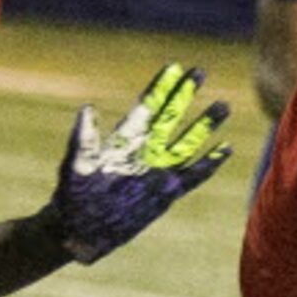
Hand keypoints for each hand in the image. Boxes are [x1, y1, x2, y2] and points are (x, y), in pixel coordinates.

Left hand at [33, 61, 231, 262]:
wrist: (78, 229)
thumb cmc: (72, 195)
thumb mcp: (76, 164)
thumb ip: (84, 138)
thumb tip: (87, 110)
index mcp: (123, 139)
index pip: (147, 107)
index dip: (161, 88)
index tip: (175, 67)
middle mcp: (143, 151)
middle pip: (170, 117)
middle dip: (185, 95)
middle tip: (200, 71)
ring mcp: (157, 171)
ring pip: (187, 142)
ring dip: (204, 124)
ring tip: (223, 105)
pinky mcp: (166, 193)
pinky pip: (193, 176)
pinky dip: (209, 163)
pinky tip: (224, 148)